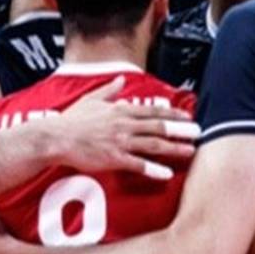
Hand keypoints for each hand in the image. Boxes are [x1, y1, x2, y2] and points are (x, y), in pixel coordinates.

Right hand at [38, 76, 198, 179]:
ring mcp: (119, 142)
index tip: (188, 117)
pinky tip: (167, 173)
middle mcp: (124, 124)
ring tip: (191, 151)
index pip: (152, 111)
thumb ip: (109, 90)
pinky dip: (153, 169)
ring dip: (174, 148)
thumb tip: (121, 79)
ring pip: (153, 144)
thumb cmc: (71, 120)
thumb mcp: (91, 99)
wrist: (55, 137)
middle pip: (158, 127)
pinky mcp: (113, 158)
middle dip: (181, 130)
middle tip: (199, 133)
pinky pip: (137, 164)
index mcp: (120, 110)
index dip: (172, 114)